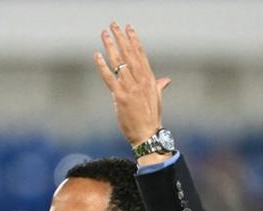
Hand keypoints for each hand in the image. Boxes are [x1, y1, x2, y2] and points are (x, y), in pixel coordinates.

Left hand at [94, 22, 171, 147]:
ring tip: (104, 34)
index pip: (141, 54)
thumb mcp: (157, 99)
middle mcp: (141, 81)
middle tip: (113, 25)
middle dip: (121, 38)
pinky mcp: (120, 97)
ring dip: (110, 47)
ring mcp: (130, 88)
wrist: (147, 134)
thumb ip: (158, 86)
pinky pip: (110, 78)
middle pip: (129, 54)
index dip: (134, 40)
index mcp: (149, 79)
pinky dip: (102, 66)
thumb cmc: (151, 118)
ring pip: (119, 62)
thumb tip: (166, 80)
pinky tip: (96, 56)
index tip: (128, 28)